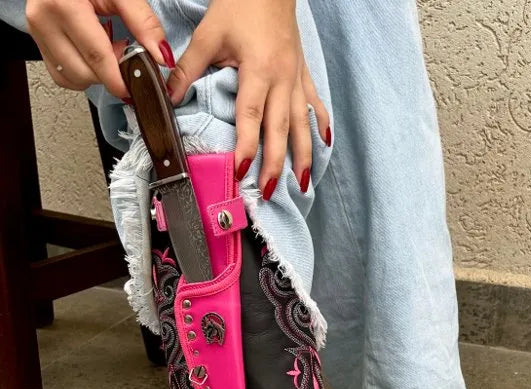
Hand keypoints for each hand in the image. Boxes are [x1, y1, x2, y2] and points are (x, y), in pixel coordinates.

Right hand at [25, 0, 173, 98]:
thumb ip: (142, 22)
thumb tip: (161, 56)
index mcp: (63, 5)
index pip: (96, 56)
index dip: (118, 78)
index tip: (136, 89)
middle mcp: (43, 21)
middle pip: (84, 73)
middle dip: (109, 74)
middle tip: (122, 52)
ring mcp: (37, 33)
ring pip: (71, 78)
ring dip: (95, 75)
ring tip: (106, 49)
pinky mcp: (38, 42)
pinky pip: (62, 75)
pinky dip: (82, 73)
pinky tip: (91, 54)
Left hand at [167, 0, 330, 197]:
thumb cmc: (240, 5)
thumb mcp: (208, 34)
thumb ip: (188, 68)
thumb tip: (168, 96)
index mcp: (259, 69)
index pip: (252, 117)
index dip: (246, 146)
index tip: (240, 172)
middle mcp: (282, 79)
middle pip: (281, 129)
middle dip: (276, 163)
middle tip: (270, 191)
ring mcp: (296, 79)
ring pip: (303, 123)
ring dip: (304, 155)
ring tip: (304, 182)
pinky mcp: (303, 74)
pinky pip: (315, 104)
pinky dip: (321, 125)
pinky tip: (324, 145)